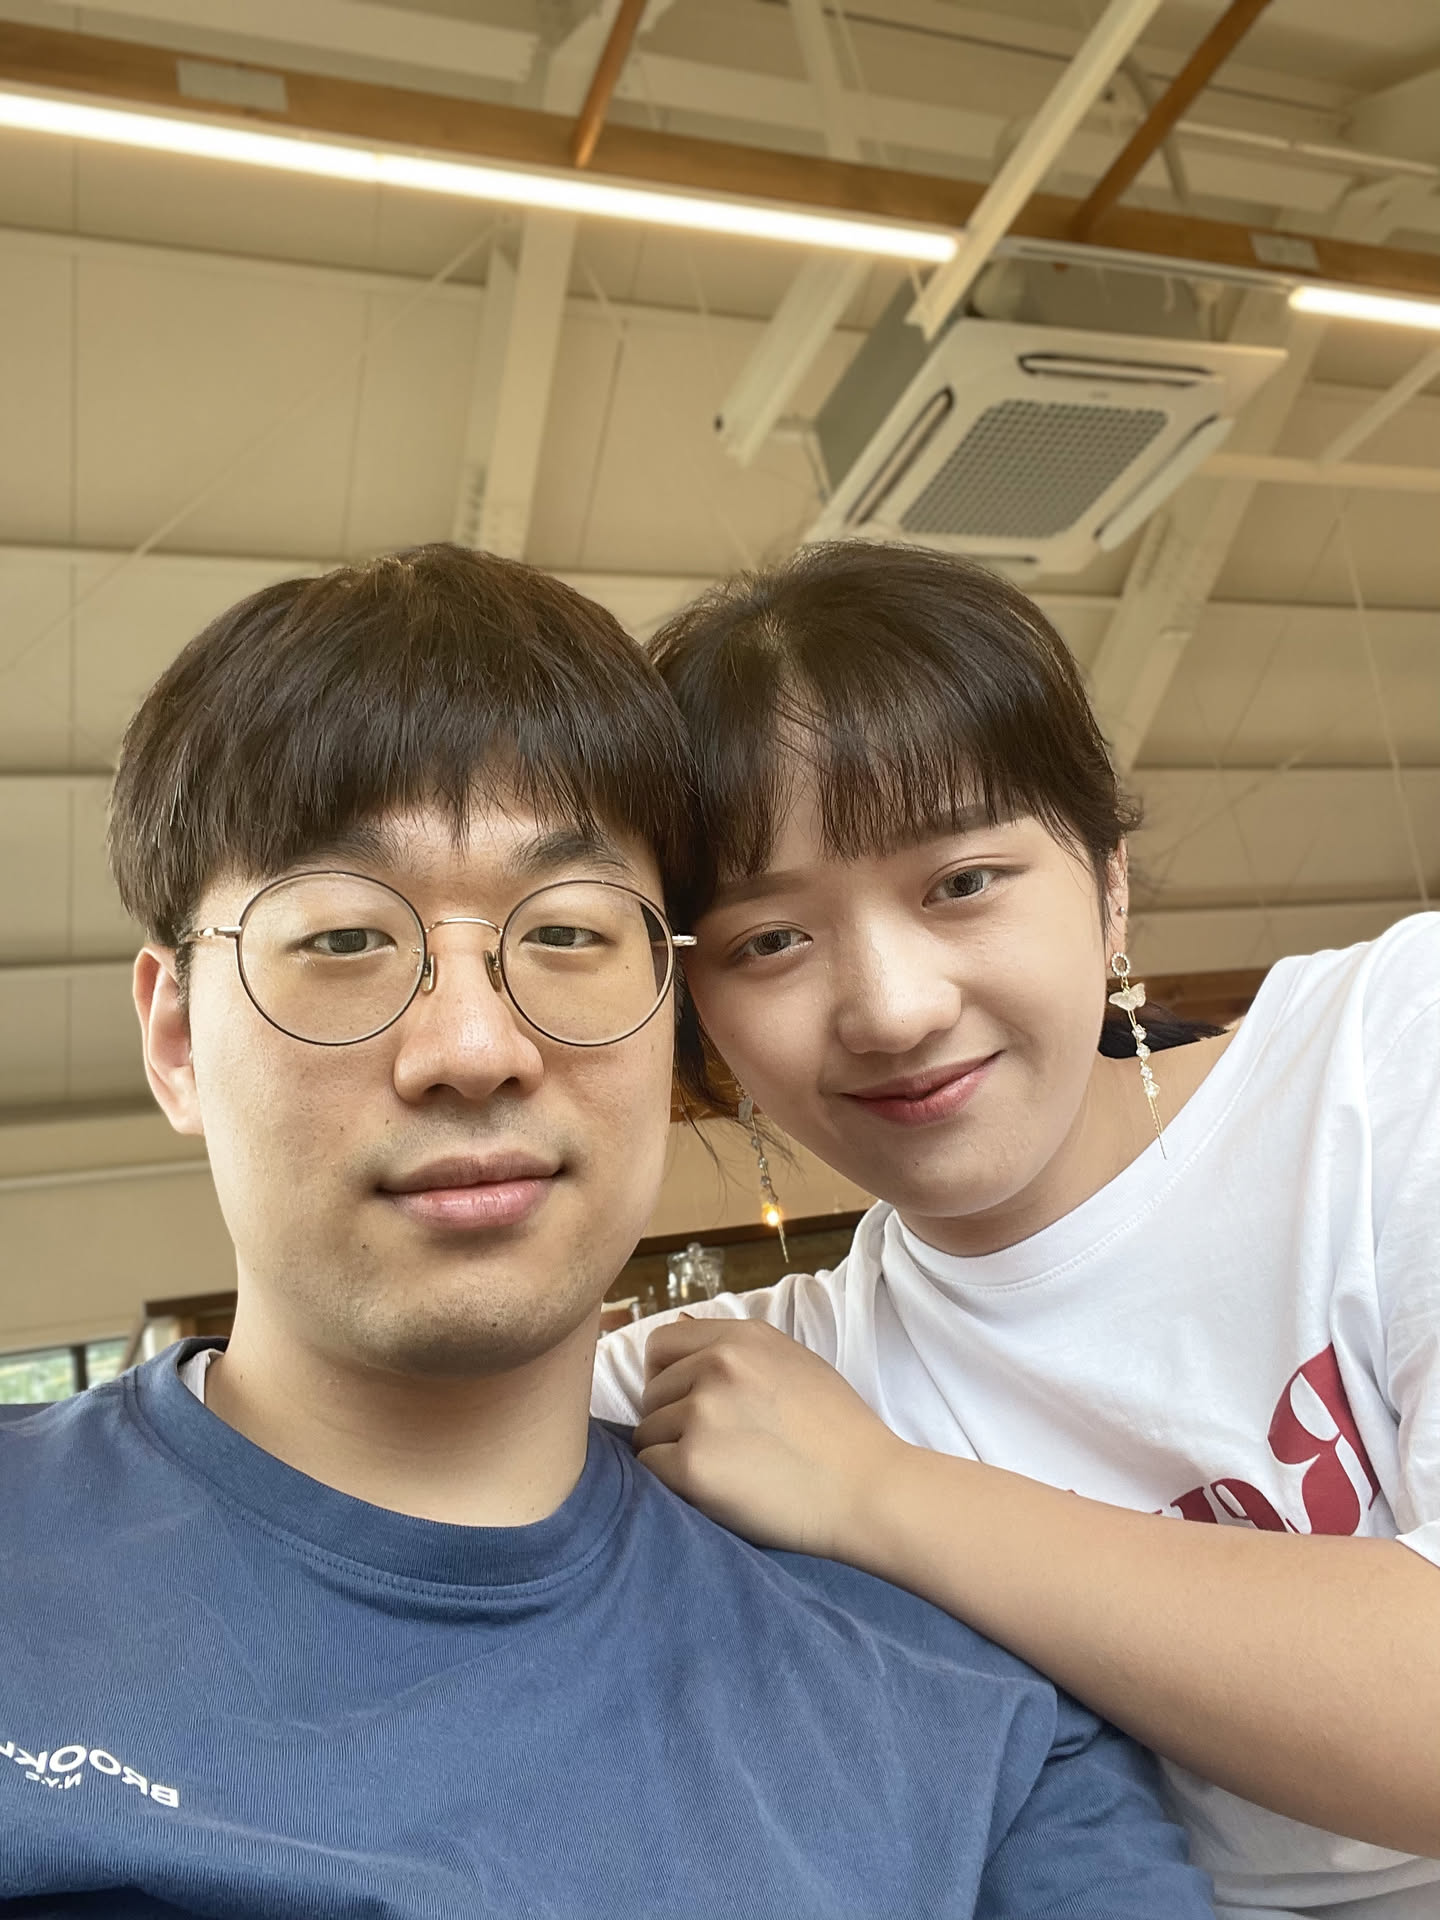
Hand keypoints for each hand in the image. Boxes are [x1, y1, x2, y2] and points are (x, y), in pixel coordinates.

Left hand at [631, 1316, 909, 1560]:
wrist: (867, 1490)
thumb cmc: (837, 1431)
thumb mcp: (792, 1362)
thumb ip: (734, 1346)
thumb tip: (678, 1319)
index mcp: (741, 1337)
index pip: (661, 1344)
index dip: (666, 1375)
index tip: (690, 1403)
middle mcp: (717, 1365)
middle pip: (650, 1392)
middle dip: (670, 1419)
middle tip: (719, 1447)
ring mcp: (703, 1413)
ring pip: (646, 1433)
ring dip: (672, 1454)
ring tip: (725, 1470)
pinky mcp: (693, 1464)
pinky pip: (650, 1470)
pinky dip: (672, 1485)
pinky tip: (714, 1490)